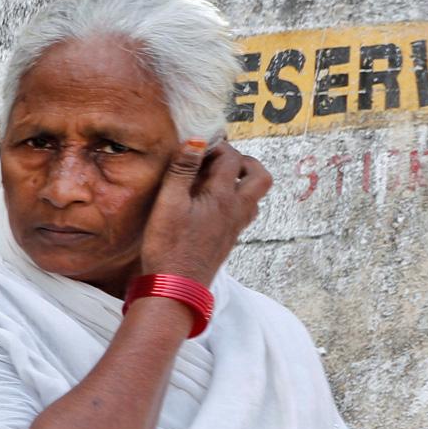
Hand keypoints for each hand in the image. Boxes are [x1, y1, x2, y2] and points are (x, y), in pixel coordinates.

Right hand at [137, 139, 271, 285]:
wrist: (176, 286)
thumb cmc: (169, 247)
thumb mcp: (168, 203)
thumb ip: (181, 171)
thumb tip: (195, 141)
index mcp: (222, 197)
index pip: (230, 159)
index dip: (217, 147)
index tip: (199, 147)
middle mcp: (235, 209)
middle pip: (260, 176)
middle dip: (245, 161)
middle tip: (222, 160)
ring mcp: (235, 226)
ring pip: (255, 196)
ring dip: (244, 182)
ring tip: (219, 180)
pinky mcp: (228, 240)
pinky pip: (244, 213)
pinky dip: (237, 201)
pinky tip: (215, 206)